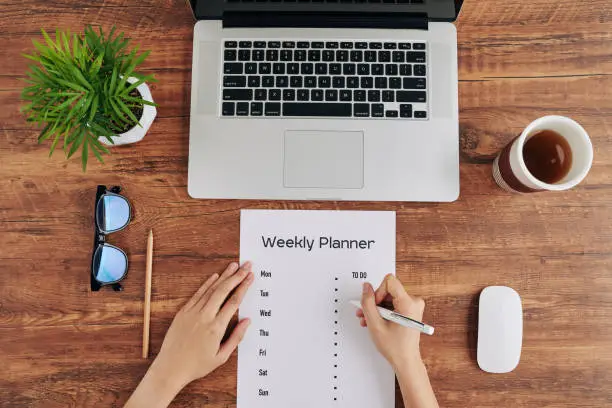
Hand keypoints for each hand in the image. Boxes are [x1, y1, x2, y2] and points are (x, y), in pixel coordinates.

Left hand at [156, 262, 253, 384]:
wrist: (170, 368)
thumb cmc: (196, 365)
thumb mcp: (221, 356)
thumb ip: (236, 337)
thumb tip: (247, 321)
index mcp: (216, 328)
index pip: (234, 302)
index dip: (244, 287)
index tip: (250, 277)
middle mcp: (204, 317)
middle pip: (224, 290)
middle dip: (237, 276)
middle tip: (246, 266)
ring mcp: (192, 313)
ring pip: (211, 289)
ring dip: (224, 276)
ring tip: (234, 266)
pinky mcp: (183, 312)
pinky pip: (197, 294)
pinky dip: (207, 284)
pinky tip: (215, 276)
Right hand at [357, 275, 438, 407]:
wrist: (405, 360)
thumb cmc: (395, 347)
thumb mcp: (375, 324)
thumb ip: (368, 303)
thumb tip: (366, 287)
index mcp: (409, 303)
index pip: (390, 281)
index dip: (378, 292)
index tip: (375, 305)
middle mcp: (414, 302)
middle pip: (388, 290)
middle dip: (375, 302)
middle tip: (367, 314)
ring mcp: (413, 307)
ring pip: (389, 297)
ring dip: (377, 308)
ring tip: (369, 320)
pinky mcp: (411, 311)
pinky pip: (393, 304)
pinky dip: (383, 311)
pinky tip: (376, 321)